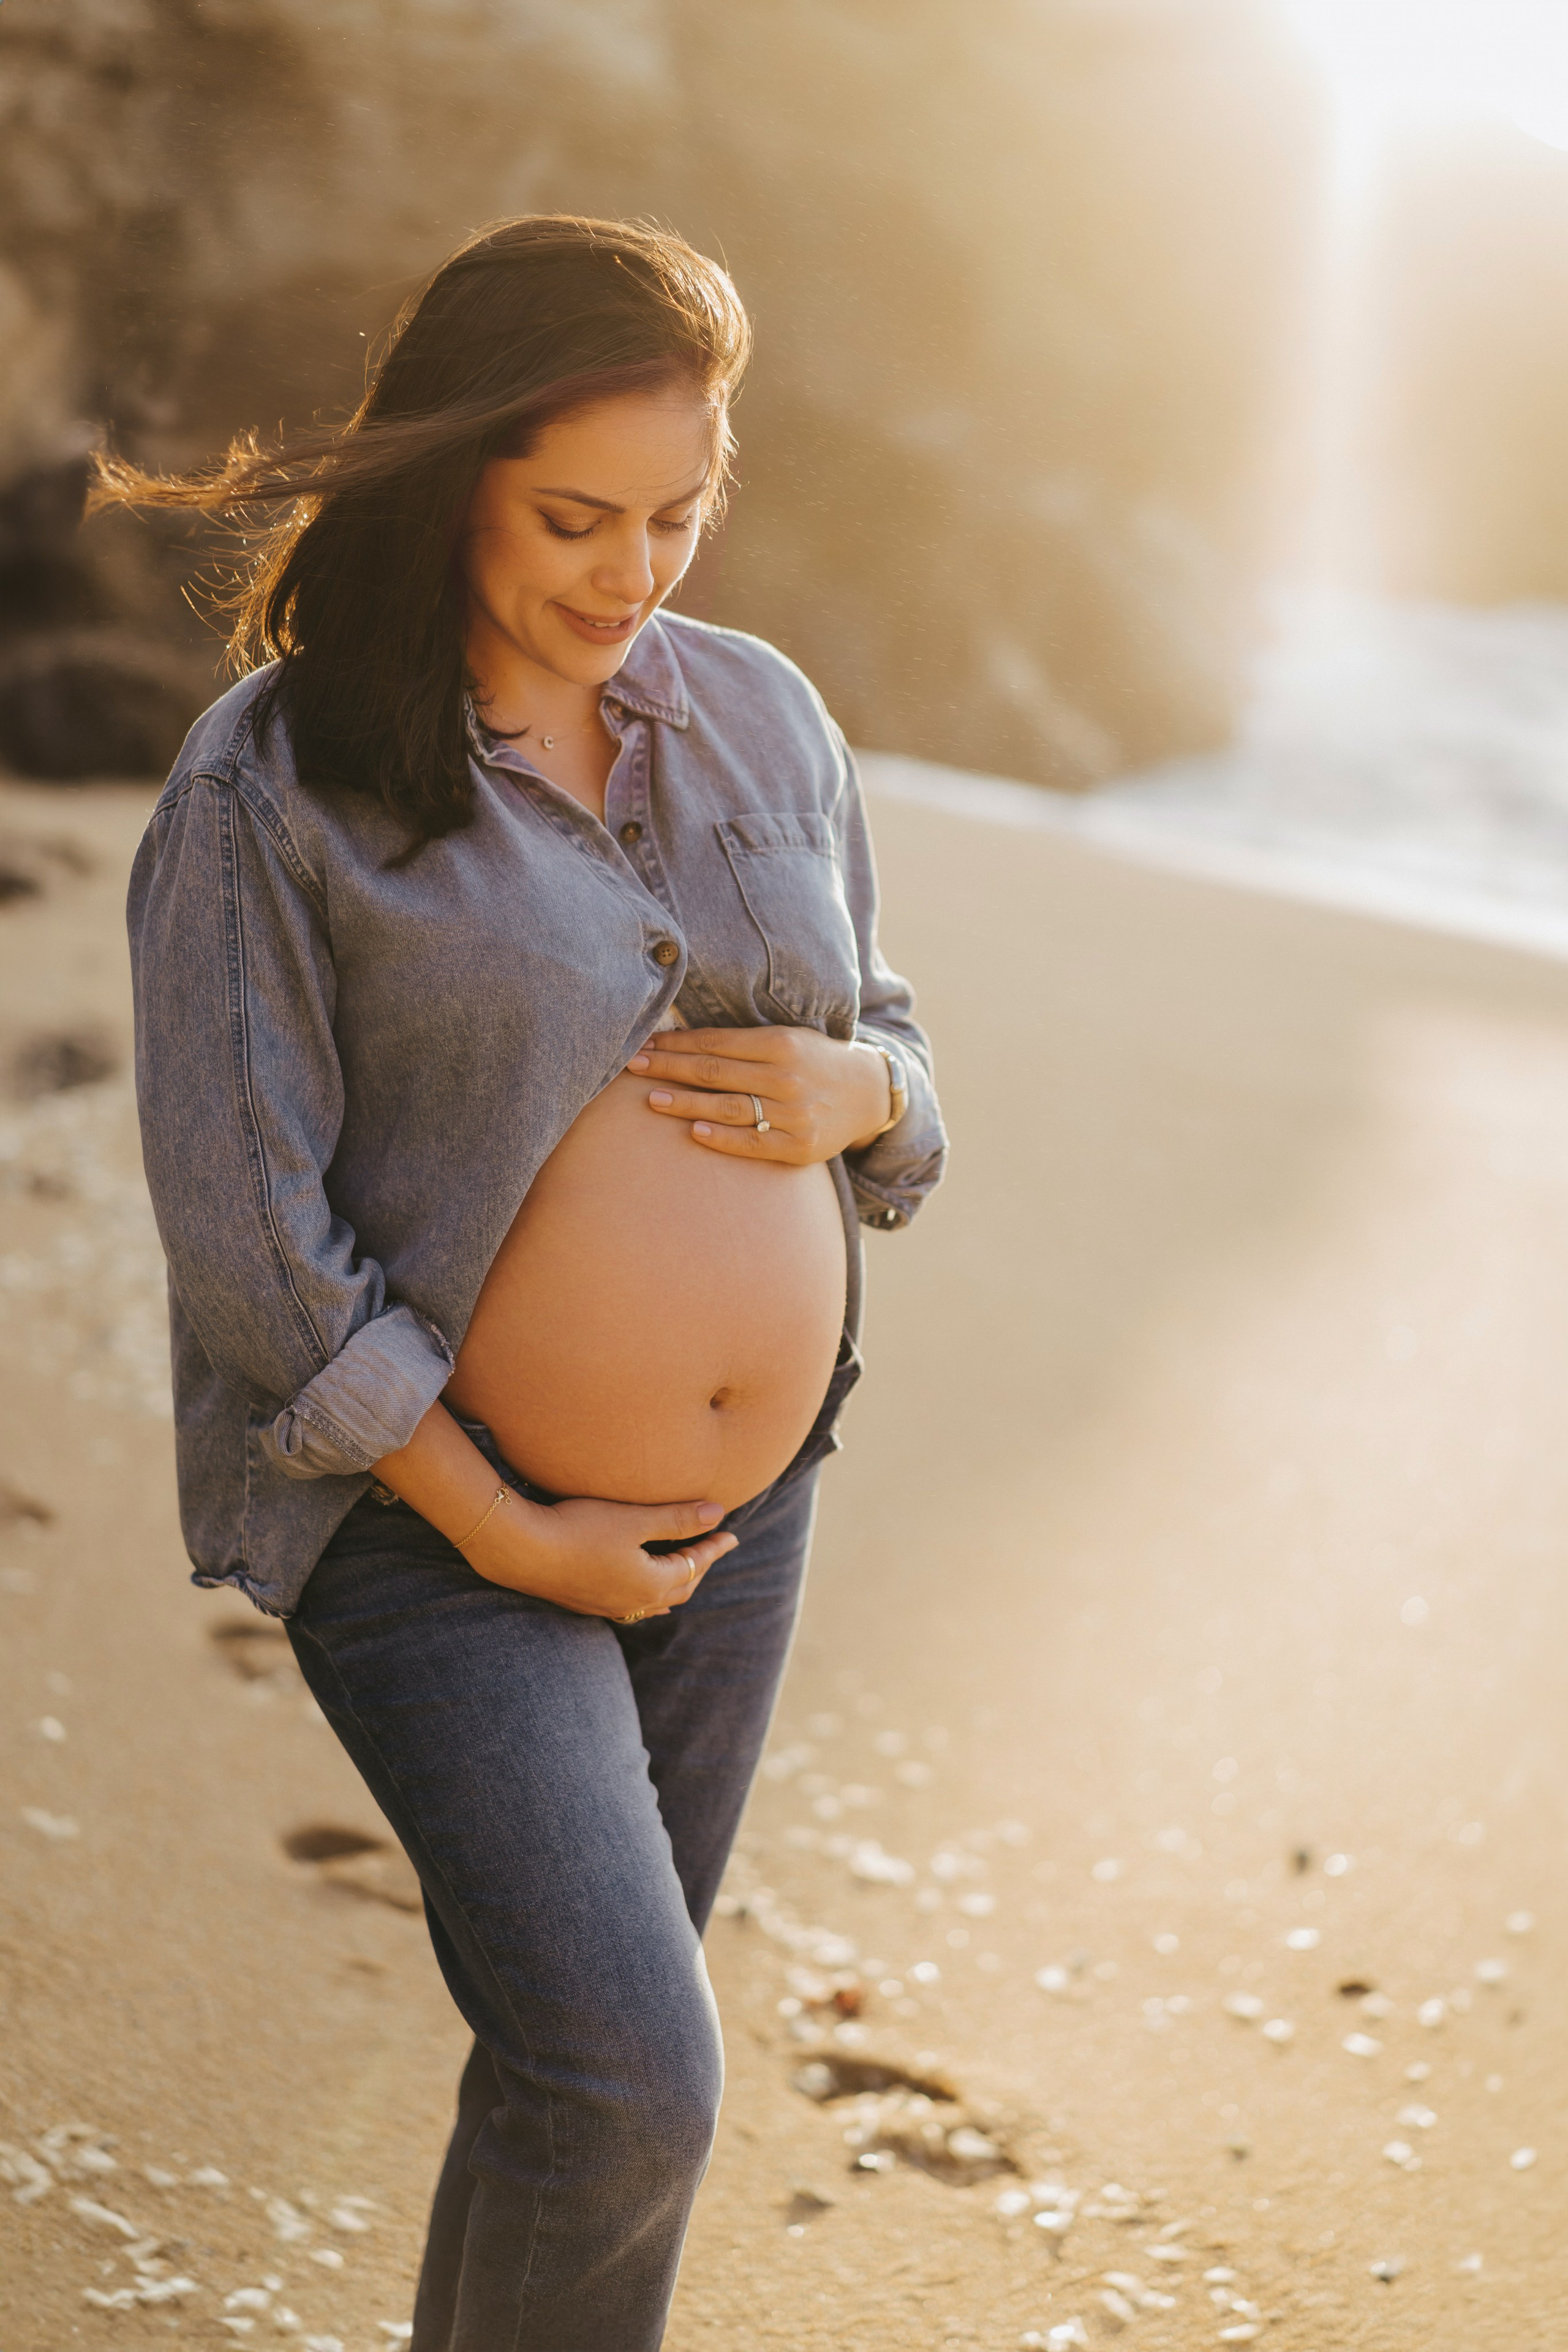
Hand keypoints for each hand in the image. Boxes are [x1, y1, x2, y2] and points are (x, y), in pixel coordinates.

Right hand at [465, 1490, 737, 1619]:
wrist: (522, 1551)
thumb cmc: (580, 1529)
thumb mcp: (635, 1519)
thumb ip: (678, 1518)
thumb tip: (719, 1514)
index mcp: (651, 1583)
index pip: (694, 1565)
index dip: (714, 1547)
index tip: (732, 1534)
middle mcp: (633, 1602)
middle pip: (679, 1588)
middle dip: (699, 1567)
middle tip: (713, 1549)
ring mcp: (607, 1607)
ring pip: (654, 1601)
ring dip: (674, 1584)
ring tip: (684, 1572)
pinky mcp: (585, 1603)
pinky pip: (630, 1606)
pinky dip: (647, 1595)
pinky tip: (639, 1590)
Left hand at [627, 1025, 890, 1162]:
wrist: (867, 1094)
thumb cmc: (814, 1061)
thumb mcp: (786, 1038)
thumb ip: (742, 1042)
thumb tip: (682, 1040)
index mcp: (780, 1043)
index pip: (716, 1043)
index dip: (676, 1044)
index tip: (644, 1044)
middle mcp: (786, 1076)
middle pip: (715, 1072)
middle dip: (669, 1068)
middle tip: (633, 1066)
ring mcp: (793, 1113)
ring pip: (728, 1107)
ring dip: (686, 1103)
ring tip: (652, 1099)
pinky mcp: (799, 1146)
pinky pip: (753, 1143)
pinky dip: (722, 1139)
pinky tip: (693, 1133)